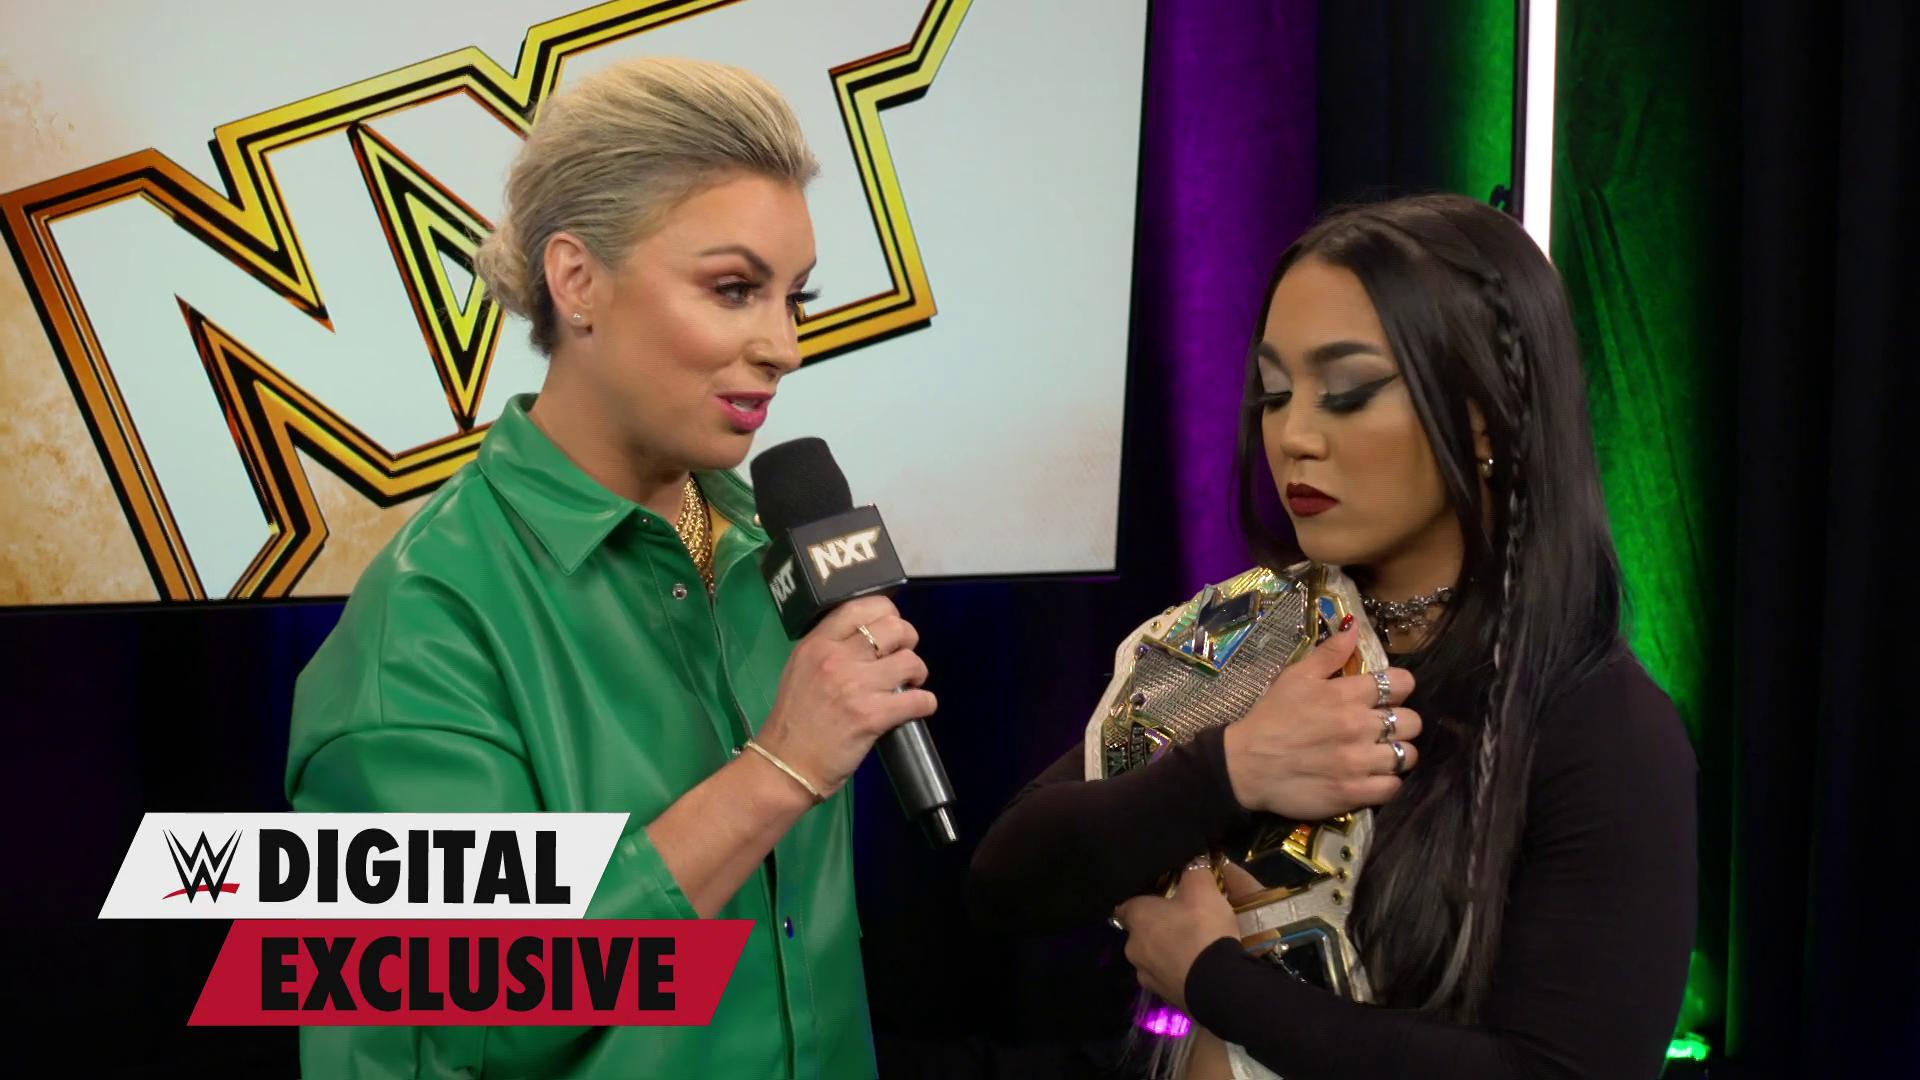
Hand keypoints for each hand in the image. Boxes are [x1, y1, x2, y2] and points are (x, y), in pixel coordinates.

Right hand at [754, 596, 936, 796]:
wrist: (786, 765)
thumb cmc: (794, 720)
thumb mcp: (801, 669)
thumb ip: (830, 648)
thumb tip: (868, 637)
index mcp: (817, 643)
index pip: (861, 607)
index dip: (887, 612)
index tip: (891, 629)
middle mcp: (837, 658)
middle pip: (894, 628)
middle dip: (908, 640)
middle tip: (903, 658)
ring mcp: (856, 686)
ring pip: (911, 661)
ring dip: (918, 672)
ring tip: (910, 684)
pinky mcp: (873, 715)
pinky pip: (919, 699)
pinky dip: (926, 703)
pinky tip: (919, 707)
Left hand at [1116, 862, 1240, 1012]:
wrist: (1219, 984)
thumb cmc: (1203, 929)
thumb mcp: (1203, 888)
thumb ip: (1194, 869)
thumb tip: (1193, 859)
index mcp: (1136, 918)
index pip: (1126, 903)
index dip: (1143, 899)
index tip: (1159, 897)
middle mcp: (1132, 947)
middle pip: (1140, 931)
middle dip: (1157, 926)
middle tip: (1182, 920)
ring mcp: (1145, 975)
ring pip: (1152, 956)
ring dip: (1166, 951)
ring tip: (1193, 946)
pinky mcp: (1162, 996)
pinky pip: (1166, 976)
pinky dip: (1177, 971)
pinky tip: (1196, 968)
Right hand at [1221, 621, 1420, 819]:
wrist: (1245, 765)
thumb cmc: (1271, 717)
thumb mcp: (1295, 676)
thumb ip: (1329, 653)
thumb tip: (1355, 628)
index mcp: (1347, 694)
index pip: (1402, 683)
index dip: (1399, 688)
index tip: (1386, 697)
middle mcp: (1359, 726)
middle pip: (1412, 722)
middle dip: (1401, 723)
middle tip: (1382, 729)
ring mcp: (1359, 762)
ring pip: (1407, 756)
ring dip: (1396, 754)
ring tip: (1379, 756)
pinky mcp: (1355, 792)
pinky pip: (1393, 787)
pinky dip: (1387, 783)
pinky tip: (1372, 778)